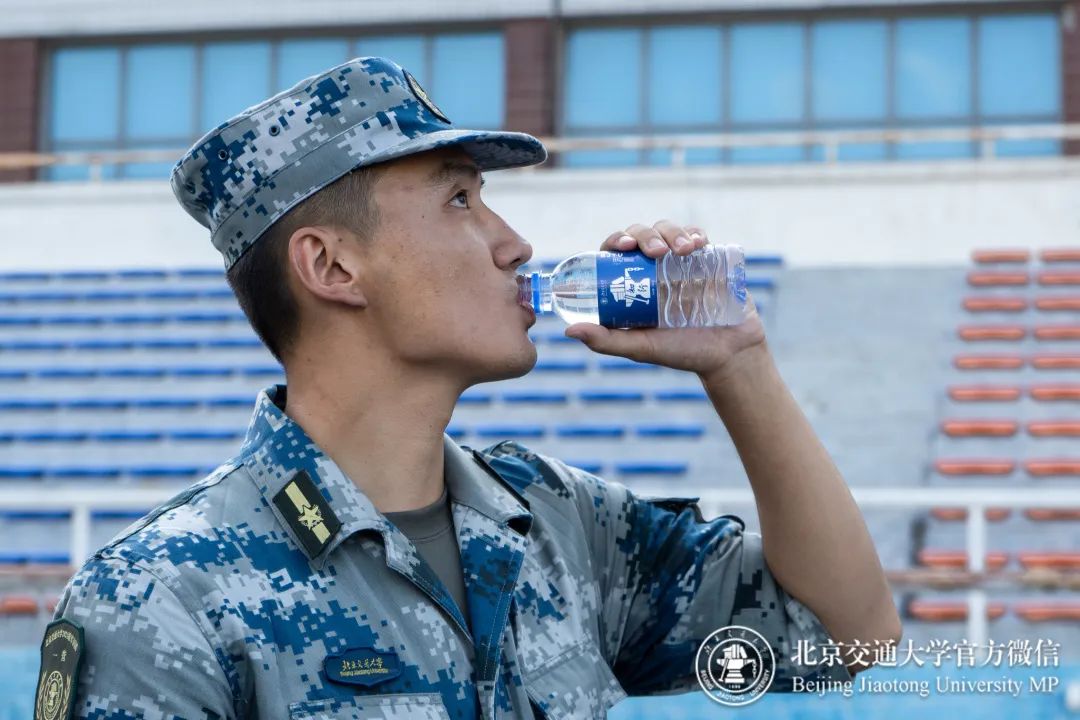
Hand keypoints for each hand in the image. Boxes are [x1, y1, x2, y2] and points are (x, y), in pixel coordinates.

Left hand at [563, 219, 766, 377]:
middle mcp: (654, 268)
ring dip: (672, 232)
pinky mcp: (707, 258)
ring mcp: (680, 260)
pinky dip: (695, 233)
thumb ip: (607, 340)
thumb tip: (569, 330)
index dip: (616, 241)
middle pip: (641, 234)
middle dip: (646, 234)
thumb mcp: (641, 348)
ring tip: (683, 251)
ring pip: (667, 229)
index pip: (616, 252)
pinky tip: (698, 244)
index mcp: (634, 284)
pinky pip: (697, 235)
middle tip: (655, 251)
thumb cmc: (682, 352)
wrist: (729, 354)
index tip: (623, 245)